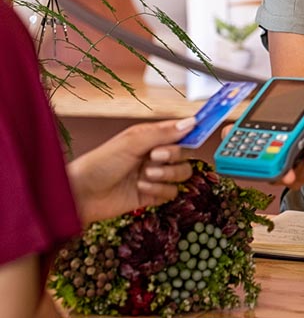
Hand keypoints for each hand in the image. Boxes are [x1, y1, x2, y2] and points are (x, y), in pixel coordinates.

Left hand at [66, 117, 195, 223]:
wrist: (82, 196)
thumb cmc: (100, 163)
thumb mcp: (132, 142)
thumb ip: (163, 133)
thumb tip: (190, 122)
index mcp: (151, 137)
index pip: (180, 131)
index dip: (193, 130)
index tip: (206, 128)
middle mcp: (155, 154)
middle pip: (184, 154)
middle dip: (171, 157)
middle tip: (153, 157)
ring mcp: (154, 175)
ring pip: (181, 174)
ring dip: (166, 175)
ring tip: (146, 175)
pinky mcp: (151, 196)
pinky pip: (171, 193)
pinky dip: (159, 191)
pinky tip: (142, 189)